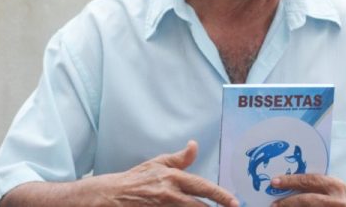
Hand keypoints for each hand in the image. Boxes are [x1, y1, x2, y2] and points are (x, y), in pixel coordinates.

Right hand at [82, 140, 238, 206]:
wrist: (111, 196)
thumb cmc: (136, 179)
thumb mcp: (158, 163)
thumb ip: (180, 158)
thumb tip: (195, 144)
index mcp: (173, 178)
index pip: (202, 187)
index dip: (220, 196)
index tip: (234, 202)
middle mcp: (170, 194)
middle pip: (199, 206)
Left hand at [269, 174, 345, 206]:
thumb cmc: (340, 196)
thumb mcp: (331, 186)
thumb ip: (315, 184)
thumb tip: (287, 182)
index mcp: (334, 185)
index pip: (309, 181)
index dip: (291, 181)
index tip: (274, 182)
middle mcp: (336, 200)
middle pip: (308, 201)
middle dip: (288, 202)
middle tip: (273, 204)